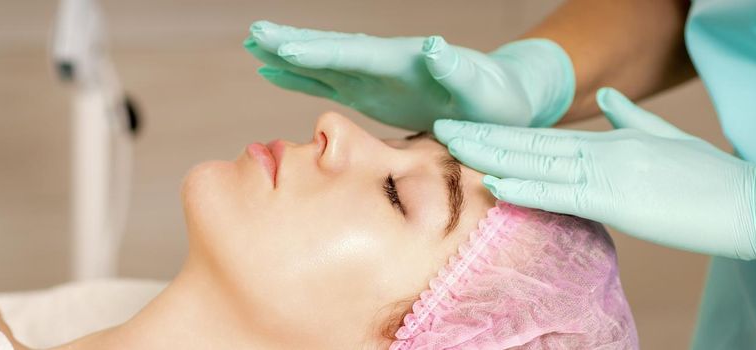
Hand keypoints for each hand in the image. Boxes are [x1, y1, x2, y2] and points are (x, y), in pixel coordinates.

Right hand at [245, 20, 574, 129]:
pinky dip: (301, 76)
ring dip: (289, 55)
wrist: (502, 103)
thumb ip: (459, 72)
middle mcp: (385, 63)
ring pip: (323, 62)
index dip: (321, 53)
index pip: (357, 54)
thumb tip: (435, 47)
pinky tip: (275, 71)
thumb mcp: (485, 90)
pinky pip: (329, 82)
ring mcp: (375, 77)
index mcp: (406, 62)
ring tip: (253, 45)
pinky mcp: (372, 92)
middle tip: (254, 33)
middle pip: (331, 49)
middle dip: (293, 43)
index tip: (286, 47)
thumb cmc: (498, 101)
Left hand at [434, 87, 755, 262]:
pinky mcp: (619, 200)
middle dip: (483, 136)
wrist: (751, 200)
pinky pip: (562, 193)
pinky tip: (495, 181)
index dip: (502, 133)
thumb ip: (629, 117)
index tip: (469, 130)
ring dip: (492, 154)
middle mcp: (602, 152)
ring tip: (453, 147)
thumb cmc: (708, 177)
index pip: (544, 136)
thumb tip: (606, 98)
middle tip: (440, 129)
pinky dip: (526, 187)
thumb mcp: (663, 139)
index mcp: (610, 140)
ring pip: (537, 162)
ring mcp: (608, 173)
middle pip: (530, 143)